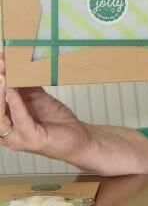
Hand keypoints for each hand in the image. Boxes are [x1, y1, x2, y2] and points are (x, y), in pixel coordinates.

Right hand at [0, 55, 147, 174]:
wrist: (80, 138)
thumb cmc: (57, 120)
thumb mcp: (38, 98)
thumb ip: (26, 86)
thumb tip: (17, 65)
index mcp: (7, 121)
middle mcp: (6, 132)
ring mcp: (17, 138)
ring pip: (1, 115)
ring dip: (0, 93)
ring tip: (2, 75)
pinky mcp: (31, 140)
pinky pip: (20, 119)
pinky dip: (15, 103)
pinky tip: (13, 90)